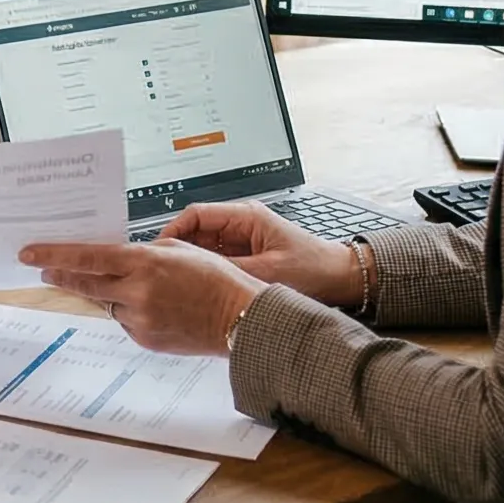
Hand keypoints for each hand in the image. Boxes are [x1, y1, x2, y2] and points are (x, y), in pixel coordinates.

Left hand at [17, 238, 264, 356]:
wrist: (240, 319)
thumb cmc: (216, 279)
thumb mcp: (178, 250)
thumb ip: (142, 254)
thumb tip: (115, 260)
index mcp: (143, 263)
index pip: (86, 258)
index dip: (54, 255)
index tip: (29, 254)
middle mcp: (136, 292)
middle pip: (85, 284)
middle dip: (62, 276)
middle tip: (44, 271)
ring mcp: (139, 319)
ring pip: (107, 304)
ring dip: (108, 294)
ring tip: (133, 288)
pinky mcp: (145, 339)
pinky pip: (124, 322)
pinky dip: (129, 312)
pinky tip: (153, 307)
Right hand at [154, 200, 361, 306]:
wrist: (343, 279)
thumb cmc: (316, 269)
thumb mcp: (268, 272)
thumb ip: (230, 270)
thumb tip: (196, 273)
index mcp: (246, 217)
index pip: (196, 214)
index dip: (174, 230)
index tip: (161, 250)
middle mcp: (242, 224)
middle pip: (196, 231)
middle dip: (179, 250)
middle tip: (164, 271)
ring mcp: (244, 240)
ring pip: (204, 248)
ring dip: (193, 263)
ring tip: (179, 281)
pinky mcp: (248, 256)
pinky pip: (217, 261)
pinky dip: (207, 272)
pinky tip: (199, 288)